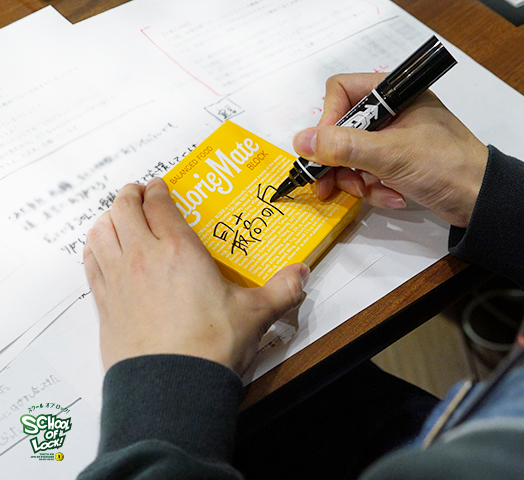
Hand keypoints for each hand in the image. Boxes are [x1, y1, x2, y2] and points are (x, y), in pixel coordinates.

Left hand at [83, 178, 308, 374]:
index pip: (159, 205)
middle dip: (130, 196)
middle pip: (124, 210)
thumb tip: (300, 275)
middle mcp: (143, 257)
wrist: (172, 387)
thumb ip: (281, 290)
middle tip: (137, 192)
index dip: (158, 190)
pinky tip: (99, 250)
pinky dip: (93, 248)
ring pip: (101, 233)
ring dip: (108, 218)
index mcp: (179, 251)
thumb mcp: (255, 314)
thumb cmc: (209, 347)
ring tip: (116, 215)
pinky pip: (91, 264)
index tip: (160, 186)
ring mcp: (119, 280)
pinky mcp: (105, 305)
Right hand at [293, 73, 488, 227]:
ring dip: (356, 179)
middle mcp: (391, 112)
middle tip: (329, 184)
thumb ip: (344, 147)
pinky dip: (375, 189)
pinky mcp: (396, 163)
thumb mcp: (391, 155)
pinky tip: (394, 197)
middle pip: (341, 130)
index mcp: (394, 94)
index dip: (328, 121)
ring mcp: (392, 139)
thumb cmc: (448, 166)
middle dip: (338, 160)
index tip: (325, 149)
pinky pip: (368, 173)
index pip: (341, 93)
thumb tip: (303, 140)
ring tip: (369, 192)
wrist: (480, 201)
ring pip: (351, 156)